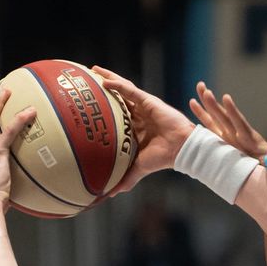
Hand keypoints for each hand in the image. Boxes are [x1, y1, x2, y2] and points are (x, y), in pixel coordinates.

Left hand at [93, 66, 194, 195]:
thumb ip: (125, 179)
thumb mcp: (138, 168)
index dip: (103, 107)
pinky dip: (117, 85)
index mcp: (134, 127)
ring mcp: (142, 106)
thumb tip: (109, 195)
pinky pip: (129, 90)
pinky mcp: (148, 101)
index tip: (87, 104)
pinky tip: (103, 80)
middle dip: (103, 87)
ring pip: (122, 88)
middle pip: (116, 97)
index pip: (115, 113)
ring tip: (93, 70)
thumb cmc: (162, 158)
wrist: (179, 150)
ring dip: (108, 78)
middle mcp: (137, 114)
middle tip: (86, 80)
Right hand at [189, 82, 266, 164]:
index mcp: (250, 139)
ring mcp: (229, 137)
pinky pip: (210, 128)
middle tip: (204, 88)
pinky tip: (193, 102)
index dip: (233, 112)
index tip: (226, 97)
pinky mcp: (222, 141)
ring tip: (200, 87)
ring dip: (207, 104)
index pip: (240, 123)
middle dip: (214, 104)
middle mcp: (237, 134)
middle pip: (224, 117)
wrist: (266, 172)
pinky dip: (202, 116)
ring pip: (216, 119)